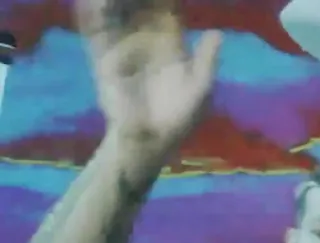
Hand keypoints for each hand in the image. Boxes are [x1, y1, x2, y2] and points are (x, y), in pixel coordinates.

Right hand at [76, 0, 221, 151]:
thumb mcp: (200, 90)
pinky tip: (93, 4)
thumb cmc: (180, 118)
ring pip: (116, 13)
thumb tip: (217, 33)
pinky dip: (91, 16)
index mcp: (172, 44)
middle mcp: (146, 40)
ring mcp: (123, 47)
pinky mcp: (102, 59)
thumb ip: (206, 61)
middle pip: (139, 6)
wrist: (149, 142)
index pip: (167, 10)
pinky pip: (95, 33)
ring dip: (115, 1)